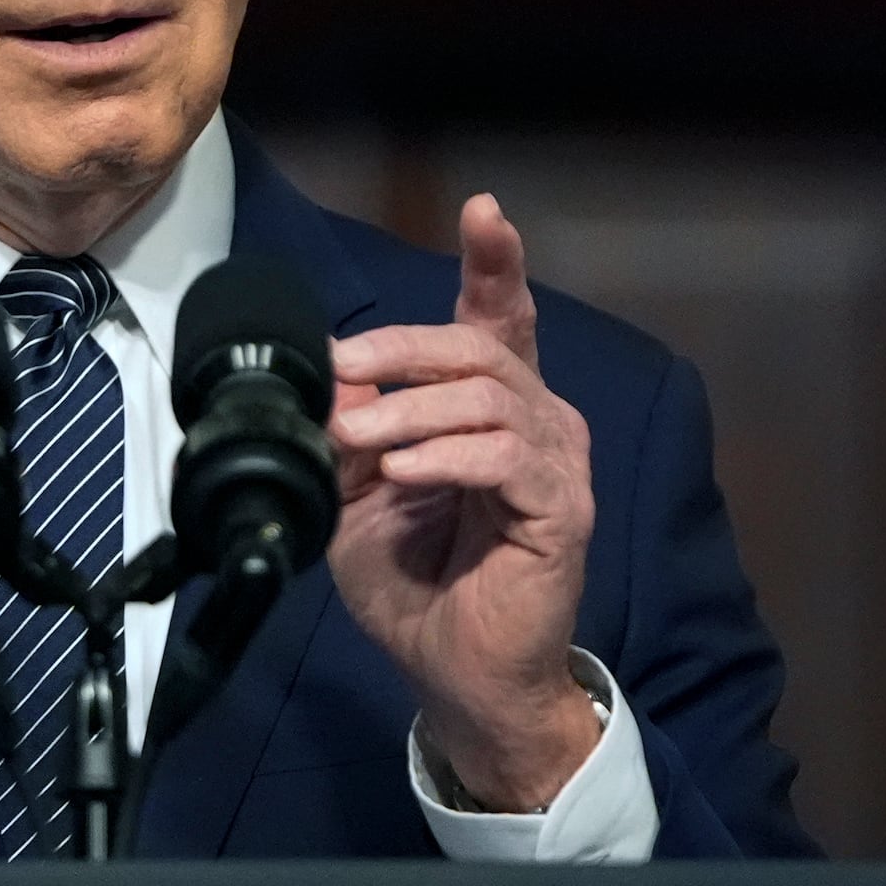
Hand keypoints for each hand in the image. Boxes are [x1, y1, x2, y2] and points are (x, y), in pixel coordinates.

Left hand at [325, 193, 601, 811]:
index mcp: (493, 408)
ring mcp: (557, 464)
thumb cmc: (417, 585)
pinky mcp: (561, 510)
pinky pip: (504, 457)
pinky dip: (445, 456)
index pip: (502, 317)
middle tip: (342, 369)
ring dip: (408, 409)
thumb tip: (325, 374)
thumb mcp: (357, 495)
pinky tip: (406, 472)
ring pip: (487, 396)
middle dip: (401, 347)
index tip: (484, 209)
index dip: (495, 261)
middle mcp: (538, 421)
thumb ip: (347, 432)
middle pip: (478, 346)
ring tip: (358, 438)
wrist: (455, 675)